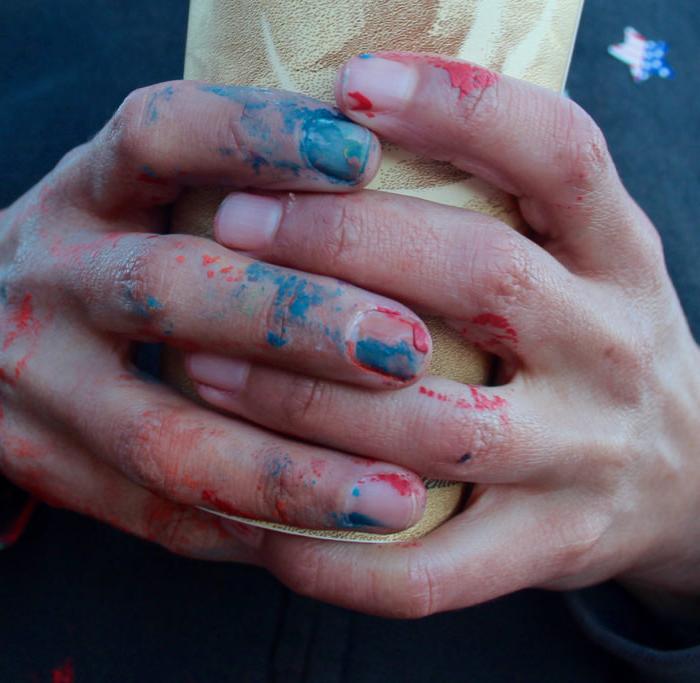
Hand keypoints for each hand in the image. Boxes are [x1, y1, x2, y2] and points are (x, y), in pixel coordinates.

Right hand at [0, 81, 436, 557]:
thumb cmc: (88, 250)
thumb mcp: (126, 191)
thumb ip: (222, 185)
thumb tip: (392, 193)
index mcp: (84, 189)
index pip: (158, 136)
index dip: (254, 135)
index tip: (362, 155)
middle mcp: (49, 275)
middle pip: (164, 291)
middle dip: (291, 322)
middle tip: (405, 350)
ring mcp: (32, 381)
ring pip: (158, 438)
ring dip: (283, 474)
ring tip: (395, 498)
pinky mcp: (39, 464)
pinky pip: (150, 514)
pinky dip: (244, 531)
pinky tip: (326, 544)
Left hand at [192, 53, 699, 612]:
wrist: (689, 476)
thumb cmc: (583, 341)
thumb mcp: (576, 253)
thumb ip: (492, 198)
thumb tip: (332, 124)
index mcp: (615, 250)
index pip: (560, 153)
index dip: (460, 109)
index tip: (350, 86)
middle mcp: (611, 346)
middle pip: (478, 275)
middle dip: (340, 244)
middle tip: (225, 224)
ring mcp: (582, 459)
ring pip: (435, 427)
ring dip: (304, 398)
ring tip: (202, 369)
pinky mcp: (548, 551)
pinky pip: (432, 575)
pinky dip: (334, 557)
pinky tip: (254, 529)